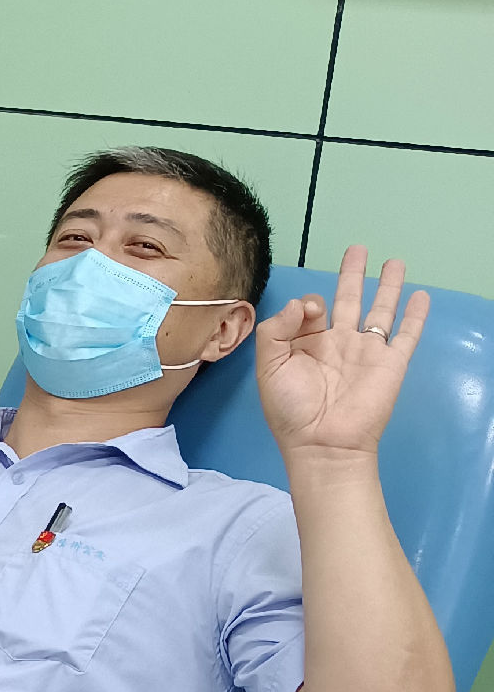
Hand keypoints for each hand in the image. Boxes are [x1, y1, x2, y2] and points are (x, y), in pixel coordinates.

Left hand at [256, 246, 427, 462]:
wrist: (323, 442)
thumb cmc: (291, 409)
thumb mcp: (269, 367)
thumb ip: (276, 330)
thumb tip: (302, 302)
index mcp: (307, 344)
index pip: (311, 309)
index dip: (309, 304)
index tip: (310, 313)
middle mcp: (338, 343)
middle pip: (349, 299)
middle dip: (352, 274)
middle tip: (357, 248)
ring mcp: (367, 351)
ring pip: (381, 309)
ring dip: (387, 286)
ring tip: (393, 262)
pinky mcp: (392, 362)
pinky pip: (408, 334)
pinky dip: (416, 315)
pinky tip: (421, 296)